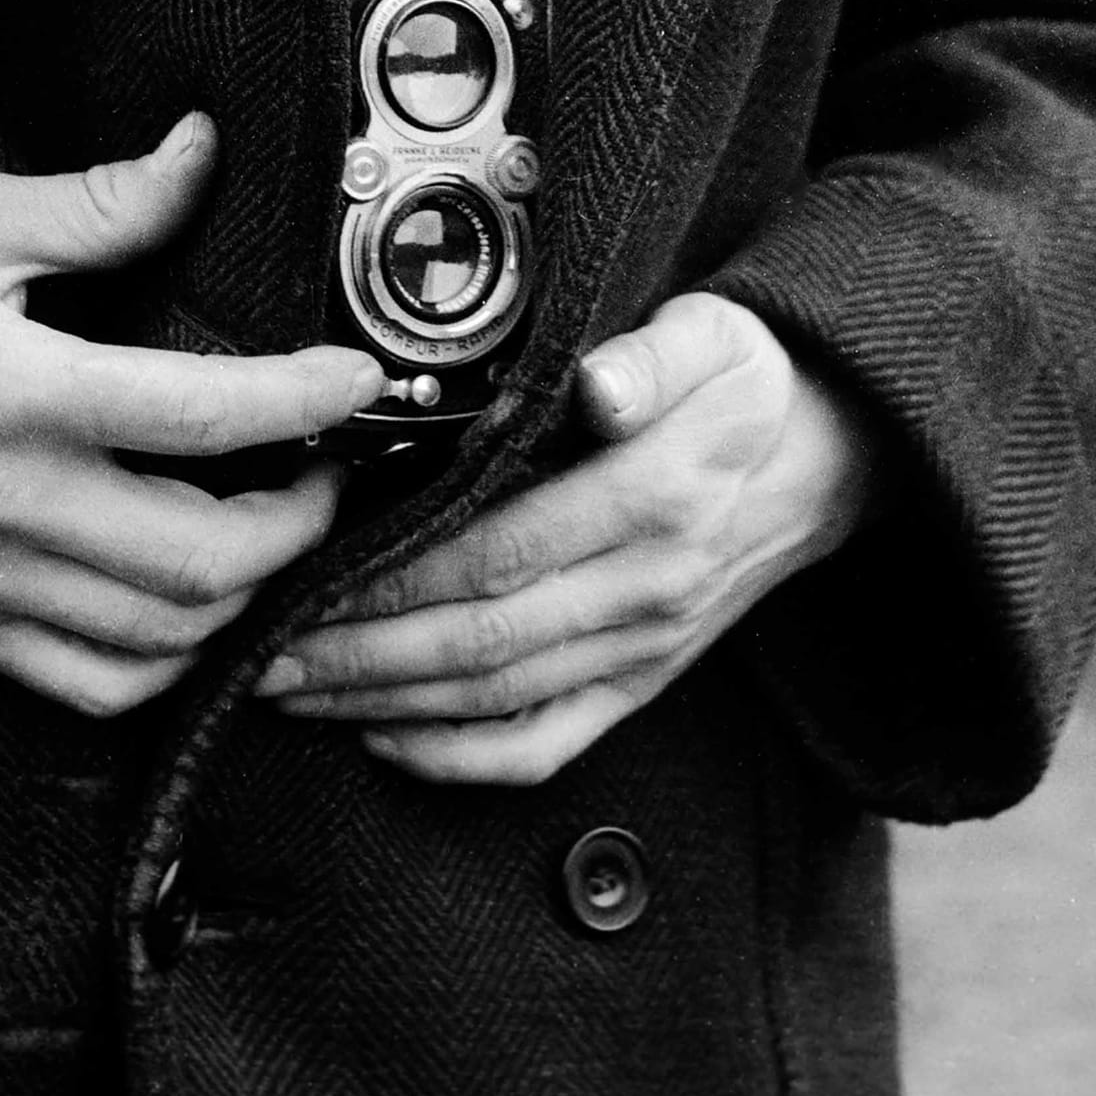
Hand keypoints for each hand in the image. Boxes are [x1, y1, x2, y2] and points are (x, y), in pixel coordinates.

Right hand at [0, 114, 382, 719]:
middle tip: (323, 462)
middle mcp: (7, 506)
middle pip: (202, 559)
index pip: (202, 417)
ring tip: (265, 525)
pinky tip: (184, 600)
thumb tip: (199, 157)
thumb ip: (96, 202)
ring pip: (158, 639)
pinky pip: (87, 685)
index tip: (358, 379)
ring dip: (239, 594)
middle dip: (296, 520)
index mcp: (16, 395)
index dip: (304, 400)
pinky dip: (162, 659)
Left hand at [257, 294, 875, 786]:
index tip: (308, 572)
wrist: (838, 454)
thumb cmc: (751, 379)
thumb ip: (655, 356)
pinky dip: (461, 760)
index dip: (397, 573)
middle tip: (258, 652)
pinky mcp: (645, 682)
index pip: (501, 550)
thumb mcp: (717, 335)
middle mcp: (649, 588)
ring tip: (289, 692)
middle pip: (480, 640)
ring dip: (384, 704)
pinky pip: (548, 742)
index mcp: (659, 498)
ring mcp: (647, 647)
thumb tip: (598, 384)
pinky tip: (386, 742)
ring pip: (497, 699)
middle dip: (358, 653)